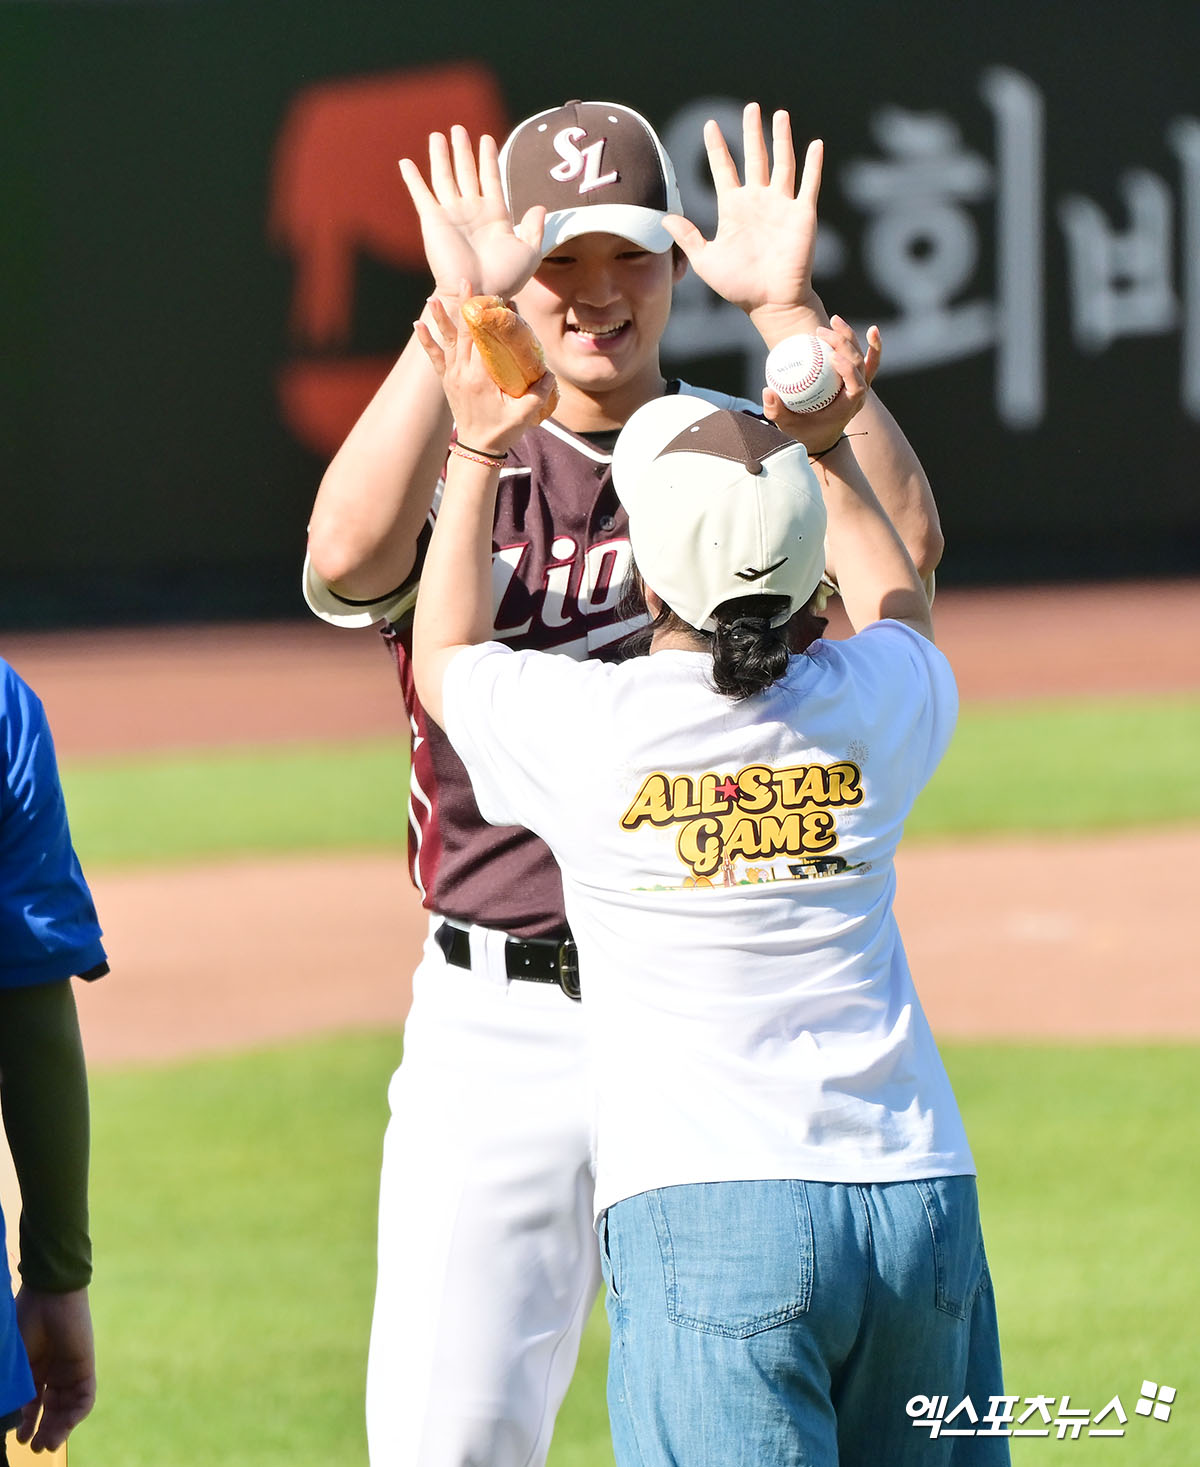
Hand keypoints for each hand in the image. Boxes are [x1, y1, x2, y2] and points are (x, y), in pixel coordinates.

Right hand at [14, 1286, 96, 1451]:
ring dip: (58, 1429)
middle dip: (42, 1430)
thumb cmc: (23, 1322)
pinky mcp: (85, 1366)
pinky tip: (65, 1428)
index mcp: (32, 1368)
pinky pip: (85, 1397)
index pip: (31, 1403)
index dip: (25, 1422)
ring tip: (46, 1446)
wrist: (49, 1296)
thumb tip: (4, 1414)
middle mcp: (52, 1371)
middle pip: (50, 1409)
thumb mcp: (12, 1362)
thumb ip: (9, 1388)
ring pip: (67, 1407)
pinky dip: (76, 1415)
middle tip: (33, 1448)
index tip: (17, 1439)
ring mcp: (69, 1369)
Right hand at [399, 127, 545, 302]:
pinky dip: (413, 179)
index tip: (486, 139)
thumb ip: (534, 229)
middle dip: (463, 150)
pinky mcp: (433, 221)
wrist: (480, 292)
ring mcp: (452, 214)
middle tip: (459, 129)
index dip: (488, 159)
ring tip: (439, 135)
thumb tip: (540, 207)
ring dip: (441, 156)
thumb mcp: (529, 252)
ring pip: (445, 177)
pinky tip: (405, 162)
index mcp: (495, 216)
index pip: (490, 179)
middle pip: (466, 172)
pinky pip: (421, 195)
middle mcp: (472, 211)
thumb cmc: (506, 279)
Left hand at [415, 291, 556, 457]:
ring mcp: (452, 376)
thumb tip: (550, 373)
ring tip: (434, 297)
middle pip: (464, 334)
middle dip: (465, 306)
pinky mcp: (446, 381)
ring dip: (440, 318)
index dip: (486, 318)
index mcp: (481, 378)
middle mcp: (463, 373)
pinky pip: (433, 357)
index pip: (482, 341)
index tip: (492, 298)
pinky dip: (426, 341)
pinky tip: (417, 324)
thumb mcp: (525, 415)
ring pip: (446, 341)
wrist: (478, 449)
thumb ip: (539, 394)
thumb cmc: (502, 431)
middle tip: (466, 281)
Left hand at [665, 103, 824, 340]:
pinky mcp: (802, 214)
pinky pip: (809, 184)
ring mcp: (782, 206)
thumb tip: (664, 218)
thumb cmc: (739, 286)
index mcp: (734, 209)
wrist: (770, 303)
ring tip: (778, 114)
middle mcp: (758, 201)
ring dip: (781, 138)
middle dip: (752, 132)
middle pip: (755, 157)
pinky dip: (813, 164)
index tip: (710, 125)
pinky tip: (815, 144)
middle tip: (750, 108)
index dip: (717, 148)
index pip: (724, 169)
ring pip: (782, 163)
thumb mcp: (706, 260)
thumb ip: (688, 237)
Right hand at [763, 317, 880, 453]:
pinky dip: (873, 345)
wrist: (821, 438)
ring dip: (851, 338)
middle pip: (860, 365)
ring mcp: (863, 386)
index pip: (856, 386)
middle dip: (844, 345)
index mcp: (847, 407)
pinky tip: (872, 329)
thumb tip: (766, 391)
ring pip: (865, 358)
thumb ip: (776, 411)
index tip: (831, 356)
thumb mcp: (786, 426)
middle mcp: (860, 396)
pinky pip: (870, 360)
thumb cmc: (803, 432)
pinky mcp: (862, 379)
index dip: (848, 370)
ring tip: (833, 320)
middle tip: (821, 332)